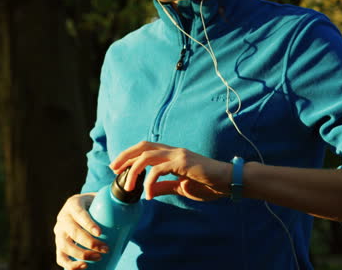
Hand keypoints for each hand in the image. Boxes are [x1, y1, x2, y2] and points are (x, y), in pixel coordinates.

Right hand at [54, 193, 108, 268]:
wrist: (81, 207)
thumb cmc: (95, 204)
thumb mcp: (100, 196)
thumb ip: (113, 197)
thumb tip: (130, 198)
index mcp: (73, 204)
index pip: (79, 214)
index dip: (88, 224)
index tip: (100, 233)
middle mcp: (63, 217)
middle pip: (73, 232)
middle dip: (89, 243)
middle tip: (106, 249)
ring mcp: (59, 232)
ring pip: (65, 246)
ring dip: (81, 254)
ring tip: (98, 258)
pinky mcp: (59, 245)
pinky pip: (60, 257)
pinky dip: (70, 265)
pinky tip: (83, 267)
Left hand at [110, 141, 231, 200]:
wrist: (228, 182)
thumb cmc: (208, 184)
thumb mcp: (181, 187)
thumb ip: (164, 187)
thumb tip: (148, 192)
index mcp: (171, 154)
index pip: (145, 148)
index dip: (129, 155)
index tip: (117, 167)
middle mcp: (173, 150)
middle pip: (142, 146)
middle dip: (125, 156)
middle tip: (113, 169)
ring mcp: (178, 155)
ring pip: (147, 156)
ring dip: (133, 170)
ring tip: (128, 187)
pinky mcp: (183, 163)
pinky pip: (159, 170)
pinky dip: (149, 182)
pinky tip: (147, 195)